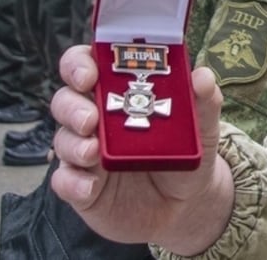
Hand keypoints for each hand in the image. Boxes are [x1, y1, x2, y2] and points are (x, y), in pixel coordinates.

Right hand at [51, 46, 235, 251]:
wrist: (185, 203)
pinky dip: (72, 182)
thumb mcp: (201, 126)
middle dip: (72, 105)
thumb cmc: (185, 152)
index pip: (86, 66)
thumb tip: (203, 76)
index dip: (79, 64)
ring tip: (92, 152)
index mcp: (117, 92)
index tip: (90, 73)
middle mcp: (94, 118)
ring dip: (73, 143)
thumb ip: (203, 101)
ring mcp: (84, 153)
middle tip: (90, 118)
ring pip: (63, 139)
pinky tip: (89, 186)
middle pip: (65, 100)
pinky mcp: (81, 186)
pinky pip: (64, 182)